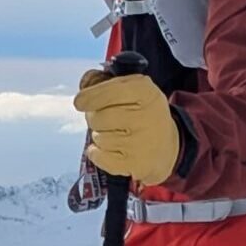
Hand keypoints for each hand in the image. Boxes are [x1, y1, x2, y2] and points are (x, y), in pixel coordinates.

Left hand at [74, 70, 179, 185]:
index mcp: (146, 92)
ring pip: (98, 137)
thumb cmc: (141, 112)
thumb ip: (104, 81)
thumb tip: (85, 82)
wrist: (166, 145)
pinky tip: (110, 149)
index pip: (110, 92)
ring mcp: (140, 143)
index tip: (80, 102)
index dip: (89, 96)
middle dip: (94, 118)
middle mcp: (145, 117)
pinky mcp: (134, 164)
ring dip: (99, 135)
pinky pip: (98, 157)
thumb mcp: (131, 88)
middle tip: (105, 119)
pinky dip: (97, 153)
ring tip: (114, 133)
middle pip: (98, 117)